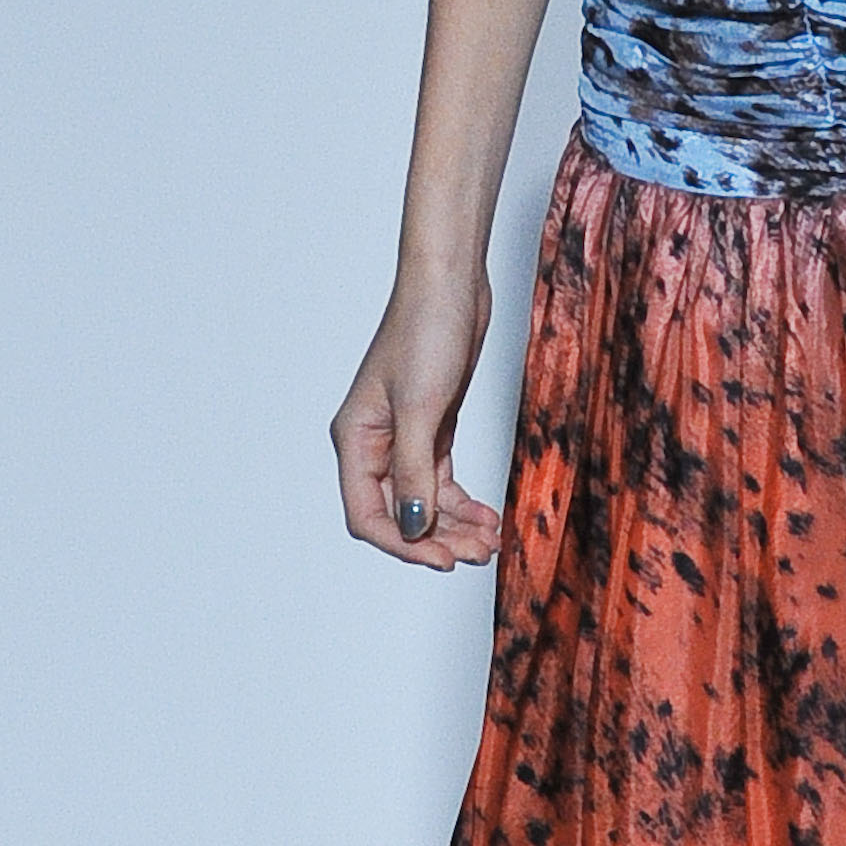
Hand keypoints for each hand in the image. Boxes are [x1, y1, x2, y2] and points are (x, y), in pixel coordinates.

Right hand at [333, 256, 501, 568]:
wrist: (451, 284)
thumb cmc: (426, 332)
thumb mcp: (422, 407)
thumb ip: (414, 472)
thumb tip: (412, 527)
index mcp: (355, 440)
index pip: (367, 515)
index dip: (403, 544)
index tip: (444, 560)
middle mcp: (374, 445)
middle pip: (398, 515)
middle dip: (436, 540)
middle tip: (478, 554)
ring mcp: (403, 438)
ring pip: (424, 502)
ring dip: (454, 526)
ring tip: (490, 542)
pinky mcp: (432, 428)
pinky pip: (441, 482)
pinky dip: (463, 503)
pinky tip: (487, 517)